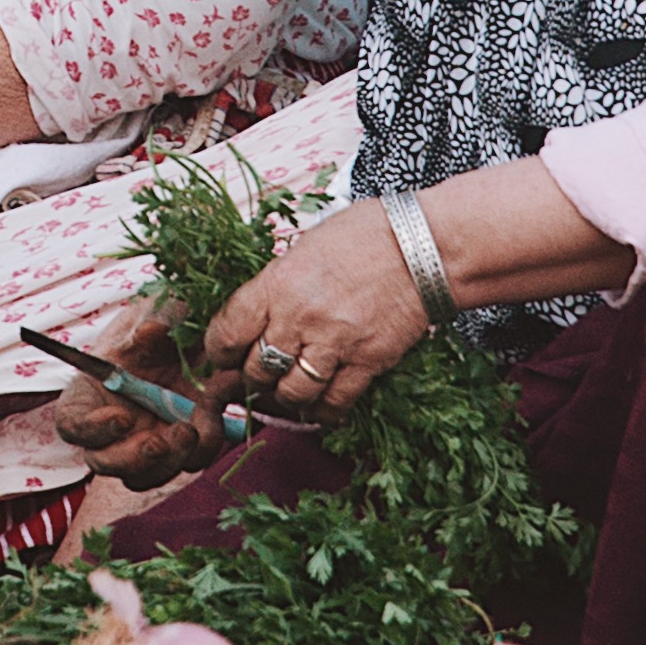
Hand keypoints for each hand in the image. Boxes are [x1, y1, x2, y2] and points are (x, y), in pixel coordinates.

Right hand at [48, 318, 222, 486]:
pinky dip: (206, 440)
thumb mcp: (157, 310)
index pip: (73, 424)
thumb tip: (151, 331)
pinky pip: (190, 461)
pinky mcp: (182, 448)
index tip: (121, 418)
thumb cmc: (162, 319)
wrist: (197, 333)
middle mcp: (112, 428)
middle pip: (106, 463)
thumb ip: (153, 319)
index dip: (91, 429)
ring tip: (199, 419)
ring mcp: (146, 443)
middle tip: (163, 439)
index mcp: (90, 394)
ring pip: (148, 475)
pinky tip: (217, 403)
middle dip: (135, 458)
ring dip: (173, 458)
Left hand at [201, 201, 430, 422]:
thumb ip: (279, 283)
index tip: (224, 354)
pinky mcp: (367, 363)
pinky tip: (322, 402)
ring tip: (291, 386)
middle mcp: (299, 317)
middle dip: (253, 375)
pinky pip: (334, 402)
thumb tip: (258, 314)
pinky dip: (323, 409)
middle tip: (260, 370)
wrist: (426, 246)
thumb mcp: (307, 247)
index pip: (228, 331)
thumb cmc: (367, 234)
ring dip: (286, 395)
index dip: (219, 350)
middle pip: (256, 369)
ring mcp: (334, 343)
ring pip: (291, 393)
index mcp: (278, 283)